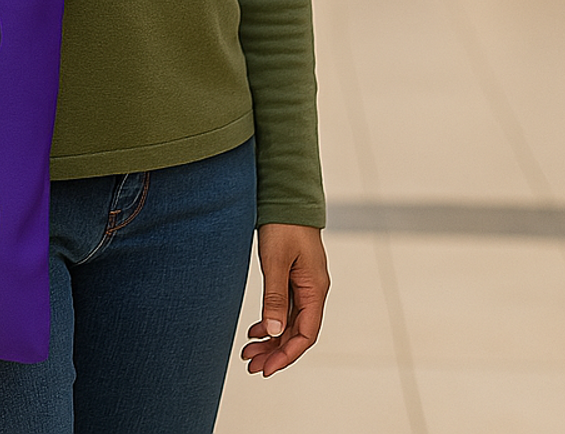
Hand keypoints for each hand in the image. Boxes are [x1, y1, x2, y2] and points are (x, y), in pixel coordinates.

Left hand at [240, 223, 328, 375]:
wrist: (287, 196)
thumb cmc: (284, 224)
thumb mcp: (276, 261)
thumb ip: (275, 296)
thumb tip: (274, 330)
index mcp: (315, 288)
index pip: (306, 334)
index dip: (287, 354)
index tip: (266, 368)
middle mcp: (313, 290)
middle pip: (297, 331)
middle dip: (275, 351)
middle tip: (251, 365)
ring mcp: (304, 284)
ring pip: (290, 321)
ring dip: (271, 338)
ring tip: (249, 351)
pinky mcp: (293, 277)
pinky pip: (285, 307)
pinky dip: (271, 321)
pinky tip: (256, 330)